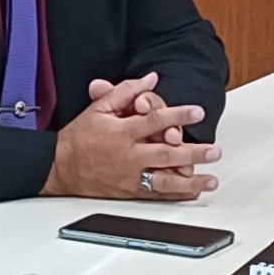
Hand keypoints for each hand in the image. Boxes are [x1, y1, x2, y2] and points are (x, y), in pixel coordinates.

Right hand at [45, 71, 219, 201]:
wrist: (60, 167)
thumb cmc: (79, 138)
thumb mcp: (98, 108)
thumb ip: (126, 91)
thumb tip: (150, 79)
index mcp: (122, 133)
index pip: (154, 121)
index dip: (177, 115)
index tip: (197, 112)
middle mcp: (128, 156)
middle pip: (165, 154)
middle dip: (192, 152)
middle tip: (213, 150)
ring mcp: (130, 177)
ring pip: (164, 181)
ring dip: (190, 181)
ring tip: (210, 179)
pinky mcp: (129, 191)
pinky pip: (156, 195)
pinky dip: (176, 195)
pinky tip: (193, 192)